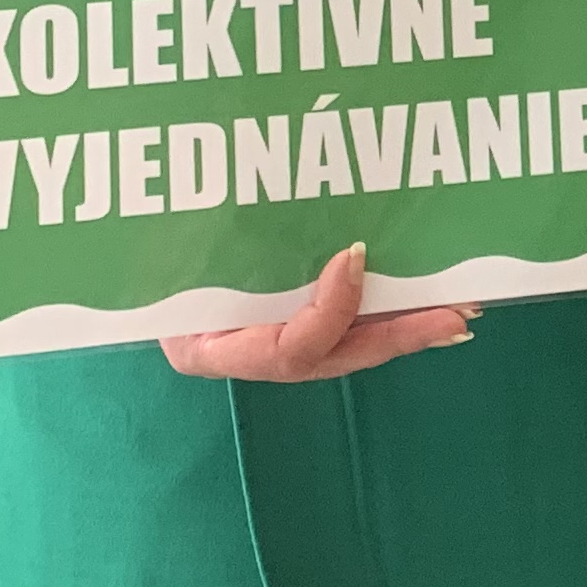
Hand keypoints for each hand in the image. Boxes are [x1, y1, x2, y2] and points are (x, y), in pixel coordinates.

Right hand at [159, 241, 472, 381]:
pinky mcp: (287, 326)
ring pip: (351, 344)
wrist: (125, 271)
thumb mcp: (164, 253)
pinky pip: (346, 325)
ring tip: (461, 303)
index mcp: (208, 347)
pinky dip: (388, 310)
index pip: (291, 349)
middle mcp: (246, 356)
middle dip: (402, 334)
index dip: (331, 309)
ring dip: (408, 323)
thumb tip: (291, 229)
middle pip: (338, 356)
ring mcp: (269, 347)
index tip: (354, 255)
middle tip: (458, 311)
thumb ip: (208, 243)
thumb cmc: (141, 262)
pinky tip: (430, 295)